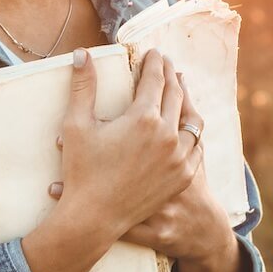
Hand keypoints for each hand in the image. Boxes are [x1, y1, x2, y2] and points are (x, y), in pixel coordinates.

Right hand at [50, 70, 231, 265]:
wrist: (95, 218)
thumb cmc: (81, 171)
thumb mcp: (76, 125)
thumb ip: (83, 86)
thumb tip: (82, 53)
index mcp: (143, 118)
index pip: (154, 79)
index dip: (154, 63)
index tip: (153, 53)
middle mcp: (167, 135)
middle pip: (175, 95)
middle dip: (170, 75)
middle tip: (166, 64)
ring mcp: (179, 158)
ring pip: (192, 120)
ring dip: (186, 100)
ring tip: (181, 88)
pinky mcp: (184, 177)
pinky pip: (196, 146)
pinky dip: (193, 131)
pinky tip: (188, 126)